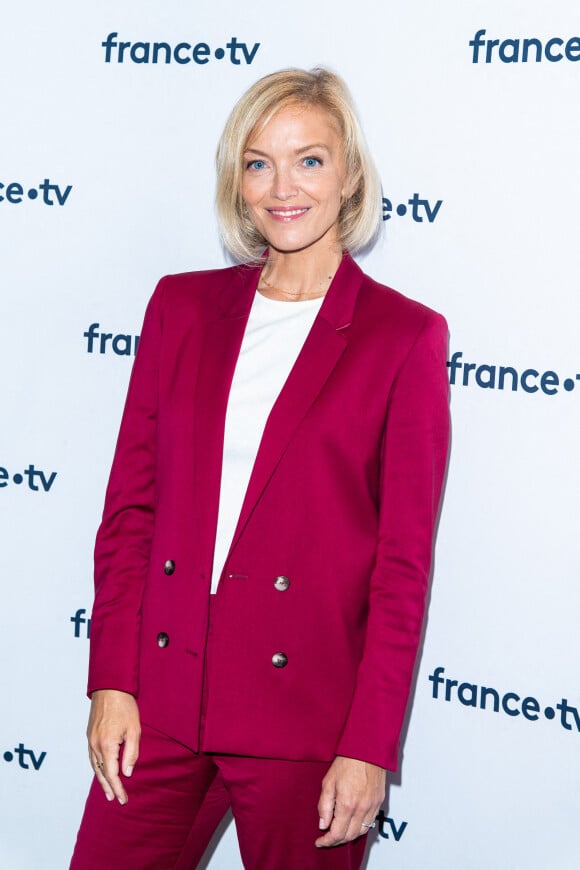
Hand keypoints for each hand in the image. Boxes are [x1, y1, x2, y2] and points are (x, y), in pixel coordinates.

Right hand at [87, 689, 140, 804]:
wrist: (109, 687)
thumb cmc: (125, 706)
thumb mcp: (134, 730)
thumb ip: (131, 753)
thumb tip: (127, 773)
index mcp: (107, 745)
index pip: (112, 774)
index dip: (118, 788)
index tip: (123, 799)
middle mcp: (95, 745)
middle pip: (101, 773)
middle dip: (109, 787)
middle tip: (115, 800)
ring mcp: (90, 740)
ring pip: (94, 766)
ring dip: (101, 780)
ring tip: (108, 791)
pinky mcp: (89, 735)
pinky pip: (92, 757)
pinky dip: (96, 768)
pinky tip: (100, 771)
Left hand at [315, 756, 385, 846]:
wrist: (367, 749)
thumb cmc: (346, 762)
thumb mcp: (328, 782)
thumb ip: (324, 806)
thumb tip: (323, 824)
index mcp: (347, 804)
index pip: (337, 833)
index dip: (327, 841)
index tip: (319, 842)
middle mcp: (362, 808)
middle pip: (349, 836)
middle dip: (336, 841)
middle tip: (327, 838)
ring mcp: (372, 806)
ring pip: (361, 832)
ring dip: (349, 836)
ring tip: (339, 833)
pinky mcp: (379, 801)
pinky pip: (370, 822)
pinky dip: (360, 828)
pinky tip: (352, 823)